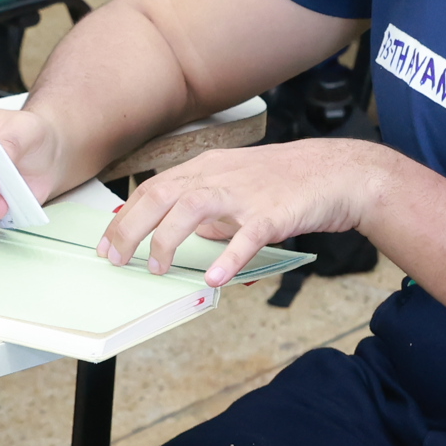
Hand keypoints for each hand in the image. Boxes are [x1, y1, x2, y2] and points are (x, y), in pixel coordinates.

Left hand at [97, 138, 400, 287]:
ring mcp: (246, 192)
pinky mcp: (273, 213)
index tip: (107, 244)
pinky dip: (227, 257)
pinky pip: (245, 236)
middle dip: (132, 228)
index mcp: (207, 168)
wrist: (338, 173)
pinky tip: (214, 277)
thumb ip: (208, 210)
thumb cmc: (287, 182)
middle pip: (162, 195)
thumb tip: (183, 236)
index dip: (125, 217)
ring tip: (157, 267)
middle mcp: (220, 175)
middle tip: (116, 259)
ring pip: (193, 208)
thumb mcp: (237, 186)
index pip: (153, 189)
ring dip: (168, 239)